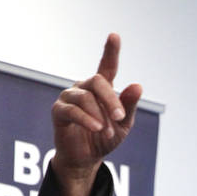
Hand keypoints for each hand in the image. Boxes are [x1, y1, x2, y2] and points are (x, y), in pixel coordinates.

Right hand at [51, 33, 141, 195]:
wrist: (86, 160)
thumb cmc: (104, 139)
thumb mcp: (123, 125)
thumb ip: (129, 106)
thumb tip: (138, 86)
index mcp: (101, 89)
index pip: (107, 66)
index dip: (110, 51)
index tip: (114, 35)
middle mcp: (84, 88)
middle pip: (97, 82)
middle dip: (111, 100)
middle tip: (120, 118)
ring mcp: (69, 98)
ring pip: (86, 97)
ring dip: (100, 115)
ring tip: (106, 132)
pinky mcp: (58, 112)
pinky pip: (72, 110)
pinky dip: (86, 119)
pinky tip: (96, 128)